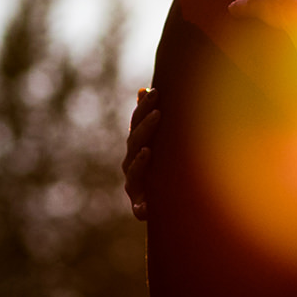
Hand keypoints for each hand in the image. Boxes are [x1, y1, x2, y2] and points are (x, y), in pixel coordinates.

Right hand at [123, 87, 161, 220]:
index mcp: (137, 146)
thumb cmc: (162, 167)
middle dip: (144, 128)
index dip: (142, 108)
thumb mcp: (159, 143)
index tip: (154, 92)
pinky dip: (141, 207)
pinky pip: (138, 207)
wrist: (164, 203)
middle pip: (134, 143)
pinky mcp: (139, 208)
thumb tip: (142, 89)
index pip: (137, 124)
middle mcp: (132, 164)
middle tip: (158, 113)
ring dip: (140, 162)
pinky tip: (145, 206)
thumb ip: (149, 118)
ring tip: (148, 152)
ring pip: (133, 171)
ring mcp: (134, 185)